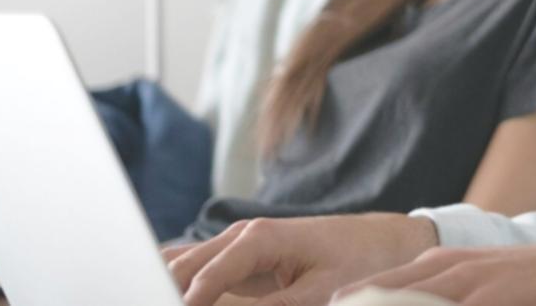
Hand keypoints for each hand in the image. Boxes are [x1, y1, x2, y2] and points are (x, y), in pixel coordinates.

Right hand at [164, 213, 438, 305]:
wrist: (388, 241)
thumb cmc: (361, 261)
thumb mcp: (318, 293)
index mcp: (259, 237)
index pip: (201, 279)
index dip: (180, 302)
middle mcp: (241, 236)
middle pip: (179, 268)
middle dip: (162, 291)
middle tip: (147, 299)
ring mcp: (238, 246)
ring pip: (182, 268)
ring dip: (169, 289)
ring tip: (153, 296)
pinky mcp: (242, 262)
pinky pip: (201, 276)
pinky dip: (185, 290)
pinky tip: (177, 297)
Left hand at [335, 244, 535, 305]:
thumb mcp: (515, 287)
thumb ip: (477, 295)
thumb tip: (456, 299)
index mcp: (468, 264)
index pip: (398, 283)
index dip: (364, 298)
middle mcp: (468, 268)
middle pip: (394, 290)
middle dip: (362, 303)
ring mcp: (485, 280)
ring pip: (414, 297)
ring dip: (384, 304)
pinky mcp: (503, 295)